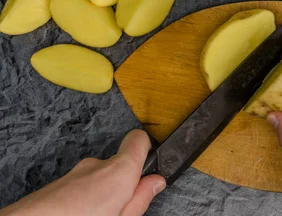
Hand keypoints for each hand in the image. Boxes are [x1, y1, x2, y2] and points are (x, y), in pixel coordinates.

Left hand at [0, 130, 164, 215]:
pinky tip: (78, 215)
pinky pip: (80, 187)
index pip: (138, 140)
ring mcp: (74, 173)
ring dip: (100, 195)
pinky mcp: (57, 183)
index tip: (149, 169)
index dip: (146, 151)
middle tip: (120, 209)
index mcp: (118, 172)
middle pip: (119, 165)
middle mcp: (96, 165)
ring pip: (97, 178)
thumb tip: (156, 183)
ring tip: (95, 215)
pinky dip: (82, 199)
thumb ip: (140, 199)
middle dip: (122, 185)